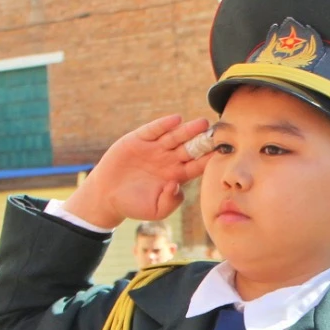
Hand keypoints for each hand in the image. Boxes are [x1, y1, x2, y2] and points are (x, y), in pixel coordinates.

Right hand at [61, 115, 212, 228]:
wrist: (107, 196)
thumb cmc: (134, 205)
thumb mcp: (156, 210)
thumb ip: (171, 201)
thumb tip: (177, 185)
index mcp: (176, 175)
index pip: (196, 166)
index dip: (208, 160)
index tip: (222, 154)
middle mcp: (168, 160)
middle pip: (190, 148)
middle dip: (203, 142)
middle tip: (218, 134)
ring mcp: (154, 149)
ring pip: (175, 137)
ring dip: (189, 130)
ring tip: (203, 123)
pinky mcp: (138, 140)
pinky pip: (153, 130)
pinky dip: (164, 125)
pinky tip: (176, 120)